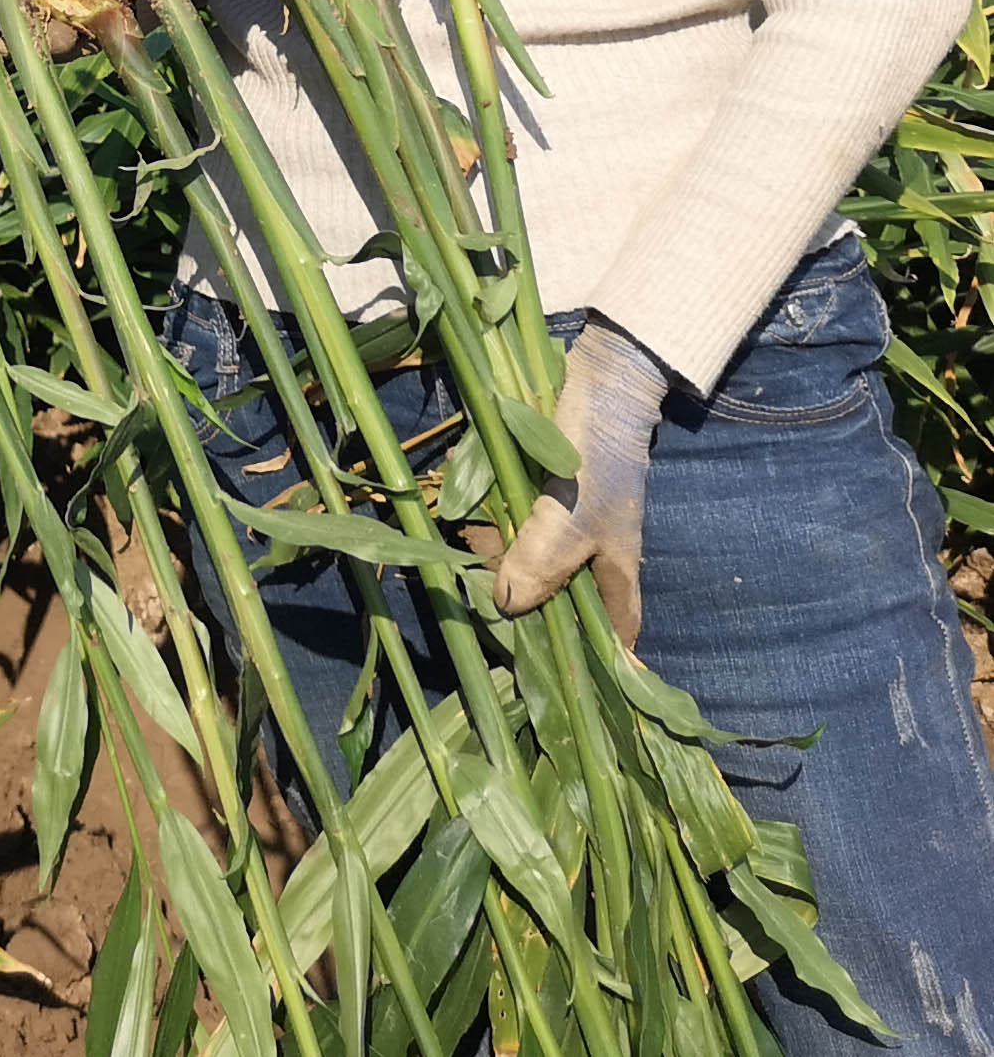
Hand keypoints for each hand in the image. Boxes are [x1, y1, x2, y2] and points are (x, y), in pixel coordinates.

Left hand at [493, 318, 669, 646]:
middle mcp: (587, 553)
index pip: (614, 634)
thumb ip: (539, 565)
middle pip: (551, 596)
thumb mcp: (569, 520)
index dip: (599, 664)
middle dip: (515, 594)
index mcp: (612, 572)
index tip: (573, 692)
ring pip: (520, 558)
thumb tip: (506, 608)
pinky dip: (483, 516)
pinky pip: (504, 520)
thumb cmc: (595, 461)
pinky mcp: (534, 493)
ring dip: (491, 549)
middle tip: (481, 589)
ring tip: (470, 536)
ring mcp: (559, 522)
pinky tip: (461, 505)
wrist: (597, 384)